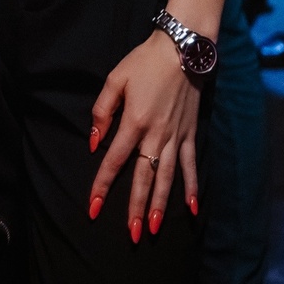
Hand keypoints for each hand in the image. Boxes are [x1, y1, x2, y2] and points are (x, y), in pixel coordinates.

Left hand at [88, 30, 201, 241]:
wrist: (182, 49)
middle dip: (134, 207)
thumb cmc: (144, 62)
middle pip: (142, 177)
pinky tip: (191, 209)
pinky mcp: (190, 133)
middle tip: (130, 234)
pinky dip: (192, 187)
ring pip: (167, 177)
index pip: (114, 161)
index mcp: (133, 122)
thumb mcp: (115, 79)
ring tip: (152, 228)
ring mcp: (176, 136)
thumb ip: (102, 111)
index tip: (92, 208)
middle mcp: (155, 134)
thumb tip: (94, 142)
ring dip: (159, 204)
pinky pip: (191, 165)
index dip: (101, 186)